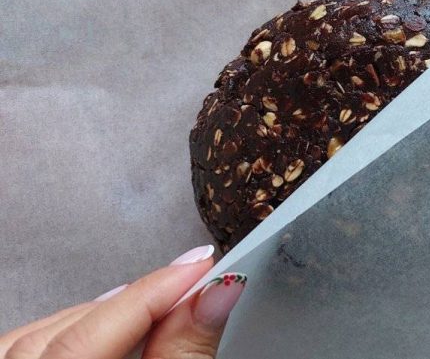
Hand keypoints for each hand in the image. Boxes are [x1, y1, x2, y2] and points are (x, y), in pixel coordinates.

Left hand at [0, 245, 246, 358]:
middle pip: (75, 324)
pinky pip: (25, 347)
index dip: (159, 289)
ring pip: (46, 332)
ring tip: (162, 305)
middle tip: (198, 282)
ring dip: (108, 315)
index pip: (103, 322)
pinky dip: (72, 332)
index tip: (206, 264)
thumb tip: (218, 291)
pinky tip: (106, 327)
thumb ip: (185, 353)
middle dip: (139, 301)